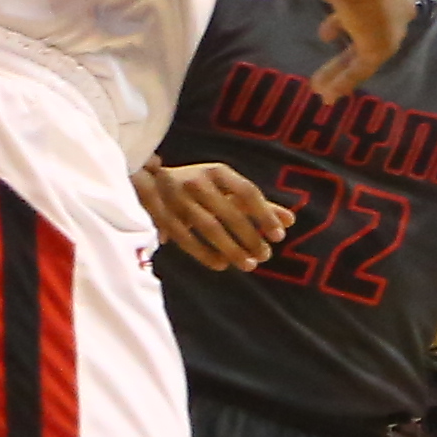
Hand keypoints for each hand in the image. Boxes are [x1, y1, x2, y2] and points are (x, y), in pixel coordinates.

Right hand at [133, 159, 289, 273]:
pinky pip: (186, 238)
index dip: (265, 214)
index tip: (280, 235)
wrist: (146, 179)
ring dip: (231, 248)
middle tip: (266, 255)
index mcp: (217, 172)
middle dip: (250, 236)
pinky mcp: (161, 215)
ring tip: (249, 265)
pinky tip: (222, 265)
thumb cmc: (199, 186)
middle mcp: (197, 181)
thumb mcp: (226, 188)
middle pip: (229, 212)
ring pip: (209, 227)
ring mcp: (177, 198)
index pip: (247, 192)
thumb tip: (290, 221)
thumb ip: (257, 204)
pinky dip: (205, 253)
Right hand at [314, 0, 420, 93]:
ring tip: (319, 85)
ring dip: (339, 70)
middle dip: (347, 45)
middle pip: (368, 31)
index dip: (349, 15)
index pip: (375, 4)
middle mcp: (398, 7)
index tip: (328, 25)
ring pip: (363, 55)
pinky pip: (360, 69)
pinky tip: (326, 94)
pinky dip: (342, 81)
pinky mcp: (380, 46)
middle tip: (324, 49)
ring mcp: (392, 28)